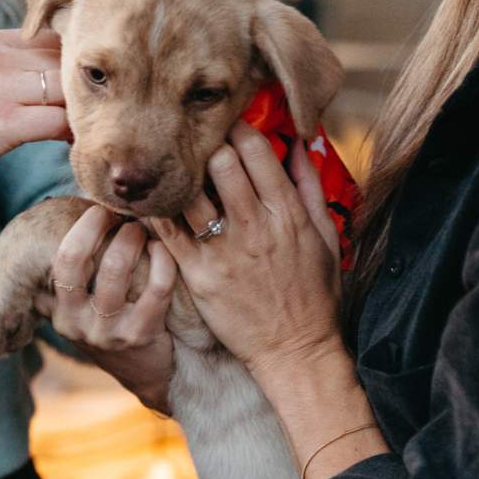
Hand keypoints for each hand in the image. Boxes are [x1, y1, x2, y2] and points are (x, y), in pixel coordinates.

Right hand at [0, 29, 69, 185]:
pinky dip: (69, 132)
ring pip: (65, 91)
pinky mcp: (6, 123)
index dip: (72, 65)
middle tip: (87, 110)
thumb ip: (20, 60)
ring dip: (78, 111)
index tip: (77, 87)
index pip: (53, 41)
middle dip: (80, 89)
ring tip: (79, 125)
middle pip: (63, 65)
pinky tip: (68, 140)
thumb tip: (68, 66)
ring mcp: (1, 91)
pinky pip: (56, 122)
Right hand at [35, 207, 177, 414]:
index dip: (82, 229)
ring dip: (134, 239)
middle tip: (126, 216)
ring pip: (117, 270)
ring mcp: (108, 332)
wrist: (147, 373)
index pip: (62, 261)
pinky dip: (162, 261)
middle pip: (82, 261)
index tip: (100, 209)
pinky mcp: (140, 336)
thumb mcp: (87, 307)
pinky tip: (165, 250)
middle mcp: (78, 323)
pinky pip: (155, 288)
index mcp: (61, 311)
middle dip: (105, 228)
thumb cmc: (118, 324)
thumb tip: (76, 216)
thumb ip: (78, 274)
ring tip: (145, 229)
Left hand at [151, 122, 344, 385]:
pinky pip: (168, 232)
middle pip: (219, 162)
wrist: (295, 350)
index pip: (256, 151)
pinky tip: (153, 199)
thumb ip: (311, 187)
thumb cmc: (314, 294)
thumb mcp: (326, 236)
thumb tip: (300, 144)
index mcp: (287, 213)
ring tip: (175, 172)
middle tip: (201, 149)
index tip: (230, 128)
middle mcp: (254, 226)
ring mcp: (224, 251)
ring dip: (181, 176)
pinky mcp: (199, 275)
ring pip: (190, 192)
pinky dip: (157, 210)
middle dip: (209, 147)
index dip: (239, 129)